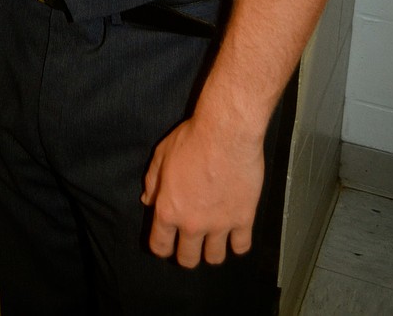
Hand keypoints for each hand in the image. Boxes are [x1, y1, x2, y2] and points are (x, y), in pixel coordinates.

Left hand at [141, 109, 264, 267]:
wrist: (226, 133)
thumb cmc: (191, 139)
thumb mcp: (162, 154)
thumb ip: (152, 181)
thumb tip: (148, 200)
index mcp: (169, 210)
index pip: (160, 246)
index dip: (162, 247)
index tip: (167, 243)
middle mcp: (192, 224)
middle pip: (188, 259)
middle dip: (187, 254)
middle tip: (191, 242)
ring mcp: (219, 225)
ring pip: (215, 258)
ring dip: (212, 251)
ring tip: (214, 238)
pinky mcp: (243, 219)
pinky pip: (241, 247)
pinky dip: (237, 243)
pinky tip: (235, 232)